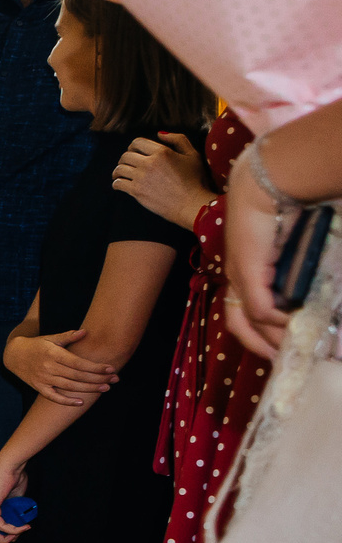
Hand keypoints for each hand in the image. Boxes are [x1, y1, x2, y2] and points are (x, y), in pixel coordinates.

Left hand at [0, 458, 29, 542]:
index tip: (20, 531)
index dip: (5, 535)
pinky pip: (0, 525)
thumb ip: (16, 514)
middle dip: (4, 539)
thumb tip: (21, 525)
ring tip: (21, 532)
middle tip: (19, 535)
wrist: (11, 468)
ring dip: (7, 537)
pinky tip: (23, 527)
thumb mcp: (16, 502)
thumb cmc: (14, 481)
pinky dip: (12, 529)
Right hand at [3, 328, 115, 404]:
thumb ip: (68, 336)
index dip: (95, 367)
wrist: (13, 355)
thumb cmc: (36, 345)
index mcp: (53, 354)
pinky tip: (80, 402)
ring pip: (69, 386)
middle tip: (114, 380)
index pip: (78, 363)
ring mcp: (43, 378)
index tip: (110, 369)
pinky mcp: (38, 387)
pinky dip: (66, 401)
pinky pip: (53, 396)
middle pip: (77, 376)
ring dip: (88, 389)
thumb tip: (85, 332)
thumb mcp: (51, 338)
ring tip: (105, 389)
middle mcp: (48, 367)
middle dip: (97, 378)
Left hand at [113, 133, 211, 230]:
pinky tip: (119, 184)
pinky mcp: (137, 191)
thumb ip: (178, 140)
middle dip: (125, 158)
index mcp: (162, 152)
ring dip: (118, 171)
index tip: (134, 151)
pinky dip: (116, 183)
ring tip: (120, 174)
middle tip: (127, 164)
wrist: (192, 204)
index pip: (137, 142)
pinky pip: (118, 183)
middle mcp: (149, 163)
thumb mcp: (192, 155)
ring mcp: (141, 177)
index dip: (134, 146)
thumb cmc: (195, 180)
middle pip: (126, 155)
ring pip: (120, 169)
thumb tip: (159, 134)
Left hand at [224, 156, 290, 359]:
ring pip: (250, 322)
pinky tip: (296, 326)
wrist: (266, 181)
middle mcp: (235, 277)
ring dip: (274, 339)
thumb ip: (294, 270)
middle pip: (240, 326)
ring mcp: (239, 275)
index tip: (281, 347)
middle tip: (286, 362)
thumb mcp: (289, 246)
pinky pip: (260, 308)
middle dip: (263, 347)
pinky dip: (277, 321)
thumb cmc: (281, 206)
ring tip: (297, 351)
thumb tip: (308, 290)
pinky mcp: (248, 271)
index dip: (259, 333)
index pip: (243, 312)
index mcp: (243, 270)